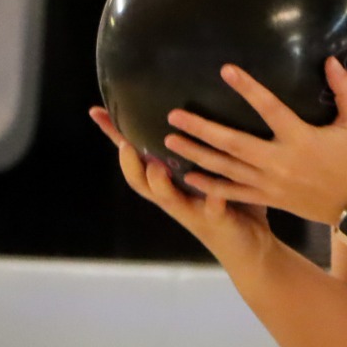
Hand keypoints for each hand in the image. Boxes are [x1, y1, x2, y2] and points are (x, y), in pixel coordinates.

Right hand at [89, 107, 271, 264]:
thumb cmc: (228, 199)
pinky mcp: (218, 221)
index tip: (96, 111)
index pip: (136, 155)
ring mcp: (193, 210)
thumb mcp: (208, 166)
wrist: (249, 246)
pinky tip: (216, 194)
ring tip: (157, 167)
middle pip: (140, 181)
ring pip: (167, 199)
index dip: (115, 136)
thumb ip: (198, 141)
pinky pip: (214, 211)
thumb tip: (196, 99)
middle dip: (129, 163)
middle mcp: (174, 196)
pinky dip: (213, 202)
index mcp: (169, 180)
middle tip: (125, 144)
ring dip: (160, 183)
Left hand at [161, 58, 346, 225]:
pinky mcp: (270, 199)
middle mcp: (280, 162)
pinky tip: (189, 177)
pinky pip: (234, 193)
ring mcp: (271, 184)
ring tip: (170, 141)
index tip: (225, 71)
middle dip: (202, 129)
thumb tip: (331, 60)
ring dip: (197, 154)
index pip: (270, 109)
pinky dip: (211, 186)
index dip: (248, 89)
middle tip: (174, 116)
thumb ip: (345, 90)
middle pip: (233, 144)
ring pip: (227, 169)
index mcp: (301, 139)